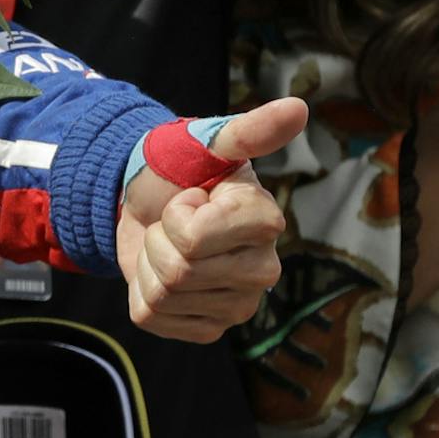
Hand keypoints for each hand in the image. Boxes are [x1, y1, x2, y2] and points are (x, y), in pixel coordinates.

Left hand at [116, 97, 306, 340]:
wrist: (145, 200)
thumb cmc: (178, 168)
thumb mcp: (205, 143)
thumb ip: (248, 131)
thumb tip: (297, 107)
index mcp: (266, 223)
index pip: (192, 237)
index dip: (176, 212)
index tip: (193, 196)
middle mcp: (263, 270)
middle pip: (178, 270)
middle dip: (159, 238)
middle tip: (174, 222)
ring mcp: (238, 306)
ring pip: (163, 295)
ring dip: (149, 264)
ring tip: (169, 243)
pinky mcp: (208, 329)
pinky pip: (151, 317)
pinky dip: (140, 292)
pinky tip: (161, 273)